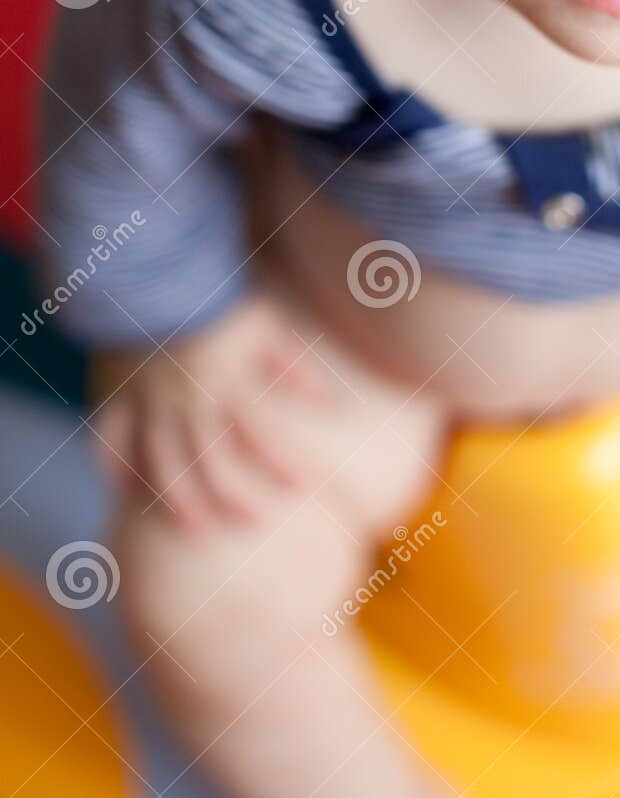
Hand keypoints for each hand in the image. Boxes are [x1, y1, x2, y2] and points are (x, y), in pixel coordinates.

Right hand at [88, 295, 334, 530]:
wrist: (155, 269)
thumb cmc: (217, 297)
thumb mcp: (266, 325)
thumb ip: (295, 365)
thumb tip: (329, 400)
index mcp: (228, 382)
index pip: (262, 433)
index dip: (284, 462)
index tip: (306, 486)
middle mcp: (188, 399)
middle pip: (212, 460)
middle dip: (234, 495)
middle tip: (255, 522)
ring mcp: (149, 400)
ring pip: (162, 461)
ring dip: (179, 498)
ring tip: (195, 528)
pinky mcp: (118, 392)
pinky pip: (111, 436)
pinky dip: (116, 465)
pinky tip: (124, 492)